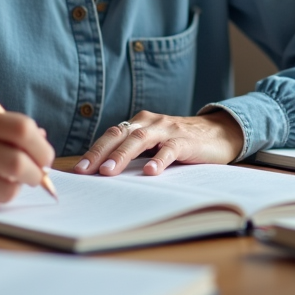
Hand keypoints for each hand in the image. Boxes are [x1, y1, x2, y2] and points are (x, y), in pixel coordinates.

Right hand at [0, 106, 55, 209]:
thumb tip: (44, 148)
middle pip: (17, 162)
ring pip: (8, 188)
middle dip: (37, 174)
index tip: (46, 159)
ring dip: (18, 188)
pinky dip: (0, 197)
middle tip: (37, 176)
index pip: (22, 128)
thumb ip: (17, 132)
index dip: (41, 147)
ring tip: (11, 181)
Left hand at [72, 109, 244, 176]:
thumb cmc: (179, 142)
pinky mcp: (186, 140)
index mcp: (139, 123)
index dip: (93, 151)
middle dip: (100, 153)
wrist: (218, 132)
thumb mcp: (153, 145)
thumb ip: (133, 153)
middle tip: (85, 171)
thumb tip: (102, 173)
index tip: (77, 170)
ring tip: (108, 171)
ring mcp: (168, 129)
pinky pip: (170, 149)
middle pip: (120, 134)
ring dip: (122, 155)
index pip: (111, 135)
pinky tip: (150, 172)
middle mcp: (150, 122)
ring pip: (140, 139)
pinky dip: (159, 159)